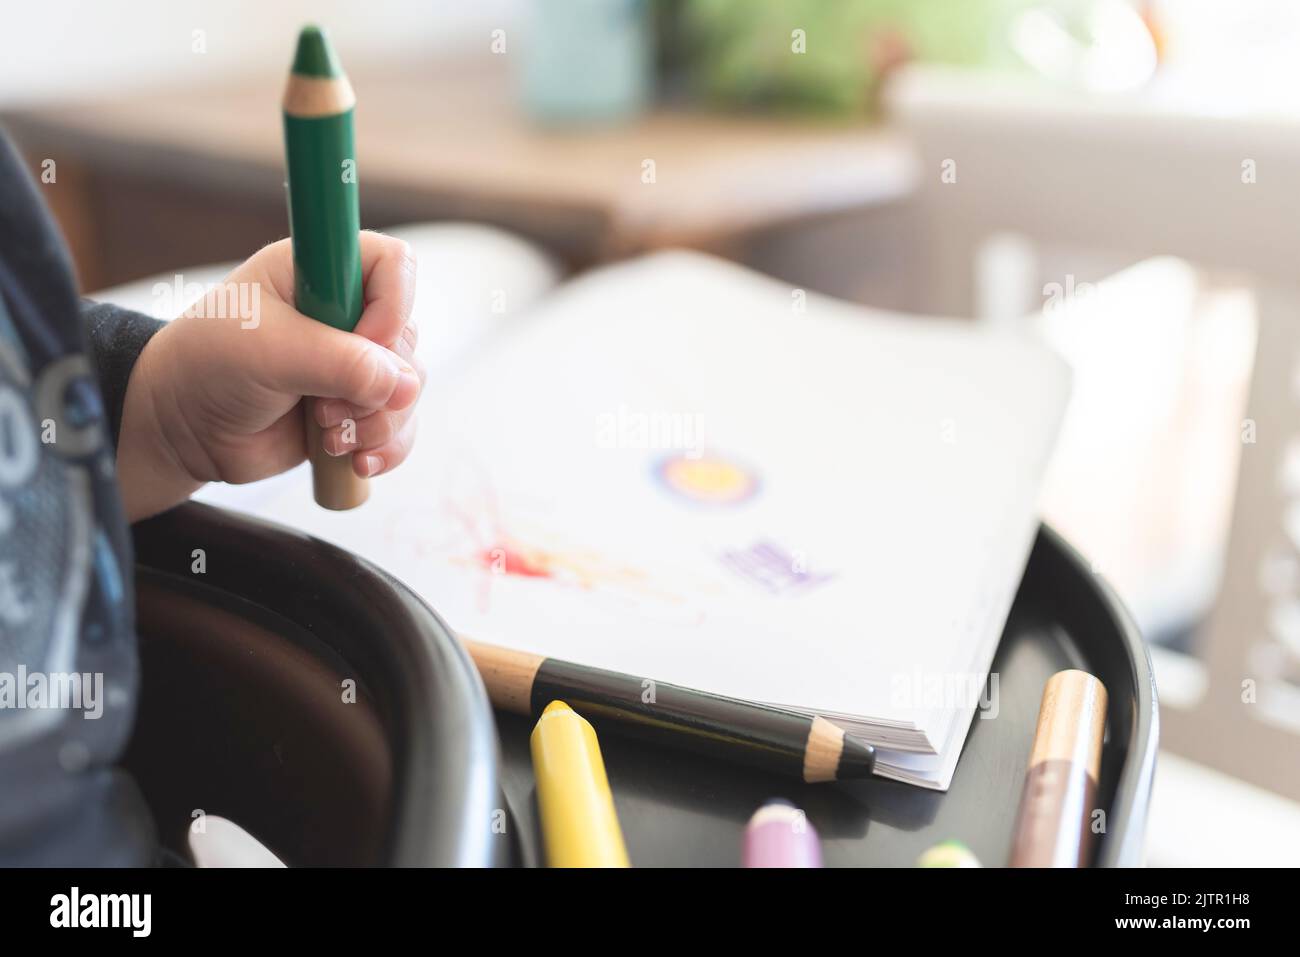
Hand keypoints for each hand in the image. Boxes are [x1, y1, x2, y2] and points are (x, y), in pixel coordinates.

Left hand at [117, 232, 423, 520]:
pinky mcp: (354, 407)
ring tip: (328, 435)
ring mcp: (352, 362)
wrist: (181, 429)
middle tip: (324, 404)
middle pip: (406, 337)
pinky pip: (400, 425)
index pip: (394, 264)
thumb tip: (404, 386)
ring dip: (378, 422)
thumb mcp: (269, 352)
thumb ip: (340, 363)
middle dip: (377, 383)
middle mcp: (343, 312)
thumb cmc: (206, 368)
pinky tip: (355, 460)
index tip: (364, 343)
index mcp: (319, 271)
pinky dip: (386, 447)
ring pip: (408, 389)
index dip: (393, 305)